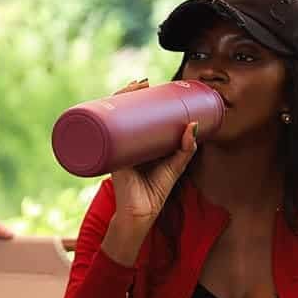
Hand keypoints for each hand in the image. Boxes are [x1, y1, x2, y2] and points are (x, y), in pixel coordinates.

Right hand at [101, 79, 197, 265]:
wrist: (141, 214)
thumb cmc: (155, 192)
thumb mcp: (175, 166)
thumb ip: (186, 148)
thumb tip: (194, 124)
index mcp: (139, 145)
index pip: (135, 117)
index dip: (139, 99)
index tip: (149, 85)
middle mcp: (125, 144)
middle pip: (122, 113)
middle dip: (128, 94)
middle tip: (141, 83)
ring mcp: (116, 149)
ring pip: (113, 119)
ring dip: (118, 99)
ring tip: (131, 87)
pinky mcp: (111, 156)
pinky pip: (105, 135)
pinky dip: (103, 118)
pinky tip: (105, 105)